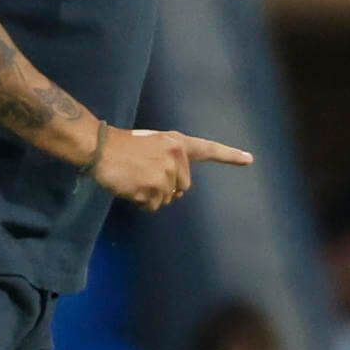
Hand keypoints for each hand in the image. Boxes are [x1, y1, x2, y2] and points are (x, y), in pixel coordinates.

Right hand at [93, 127, 252, 211]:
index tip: (249, 159)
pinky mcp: (153, 189)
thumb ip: (170, 159)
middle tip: (143, 174)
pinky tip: (130, 187)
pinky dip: (141, 202)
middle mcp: (176, 158)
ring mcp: (165, 174)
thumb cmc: (122, 146)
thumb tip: (177, 189)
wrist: (99, 148)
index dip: (229, 155)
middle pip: (182, 187)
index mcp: (176, 143)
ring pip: (167, 198)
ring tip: (134, 178)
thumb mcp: (152, 143)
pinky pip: (153, 206)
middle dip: (166, 187)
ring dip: (151, 195)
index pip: (207, 149)